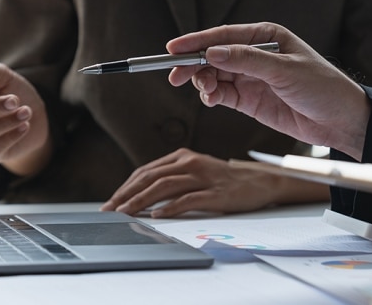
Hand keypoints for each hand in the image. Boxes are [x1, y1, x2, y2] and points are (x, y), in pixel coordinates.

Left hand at [100, 148, 328, 217]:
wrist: (260, 183)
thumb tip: (141, 196)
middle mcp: (190, 163)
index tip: (111, 202)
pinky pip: (189, 199)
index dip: (126, 187)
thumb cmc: (224, 181)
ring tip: (126, 213)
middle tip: (110, 210)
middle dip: (127, 195)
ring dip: (141, 201)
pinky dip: (171, 208)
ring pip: (165, 187)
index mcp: (182, 157)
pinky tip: (158, 215)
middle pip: (151, 177)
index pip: (146, 171)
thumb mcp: (195, 173)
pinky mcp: (217, 193)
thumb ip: (172, 179)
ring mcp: (204, 177)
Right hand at [167, 22, 369, 160]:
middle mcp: (255, 55)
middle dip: (193, 65)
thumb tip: (213, 53)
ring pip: (215, 76)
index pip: (223, 36)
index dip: (196, 42)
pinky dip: (212, 97)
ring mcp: (251, 78)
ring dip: (203, 83)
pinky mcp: (250, 100)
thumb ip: (247, 61)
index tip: (174, 48)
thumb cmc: (323, 87)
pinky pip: (222, 95)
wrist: (341, 121)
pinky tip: (211, 99)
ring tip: (205, 91)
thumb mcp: (285, 70)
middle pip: (214, 56)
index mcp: (266, 37)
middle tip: (175, 75)